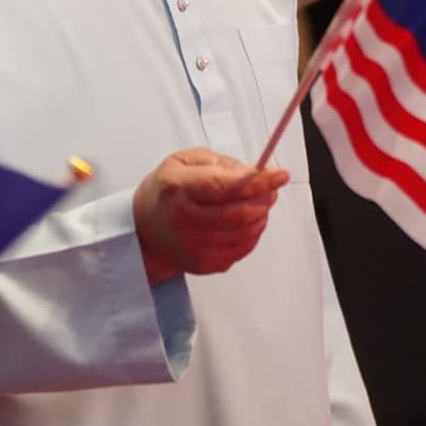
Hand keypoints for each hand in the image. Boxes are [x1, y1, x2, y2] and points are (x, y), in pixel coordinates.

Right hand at [133, 148, 290, 282]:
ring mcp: (195, 246)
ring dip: (260, 214)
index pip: (225, 187)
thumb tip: (254, 172)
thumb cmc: (167, 191)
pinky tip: (243, 221)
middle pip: (240, 213)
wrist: (145, 230)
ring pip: (247, 232)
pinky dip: (252, 232)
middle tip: (271, 188)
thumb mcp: (183, 161)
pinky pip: (243, 248)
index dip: (257, 181)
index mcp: (178, 188)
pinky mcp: (205, 264)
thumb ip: (219, 162)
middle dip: (264, 197)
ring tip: (255, 203)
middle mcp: (185, 220)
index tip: (279, 175)